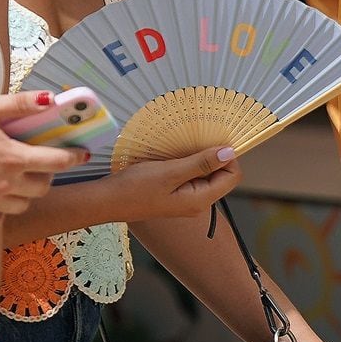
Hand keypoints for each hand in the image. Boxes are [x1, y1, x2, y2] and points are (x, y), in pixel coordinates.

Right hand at [0, 91, 84, 227]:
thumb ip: (21, 105)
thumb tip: (51, 100)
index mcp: (12, 157)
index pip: (56, 161)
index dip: (73, 157)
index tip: (81, 153)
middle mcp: (5, 184)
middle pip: (43, 186)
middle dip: (48, 173)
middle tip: (40, 159)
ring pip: (24, 204)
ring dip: (28, 191)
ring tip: (18, 175)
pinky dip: (4, 209)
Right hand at [102, 145, 241, 222]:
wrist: (109, 200)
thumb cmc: (136, 187)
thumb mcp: (171, 172)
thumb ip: (201, 163)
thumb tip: (229, 153)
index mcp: (201, 200)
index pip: (231, 176)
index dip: (228, 157)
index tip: (214, 139)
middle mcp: (198, 203)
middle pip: (220, 176)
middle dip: (213, 156)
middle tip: (196, 138)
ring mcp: (186, 200)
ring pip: (205, 175)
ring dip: (199, 158)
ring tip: (183, 145)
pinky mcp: (176, 195)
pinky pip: (191, 177)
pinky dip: (187, 163)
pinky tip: (174, 155)